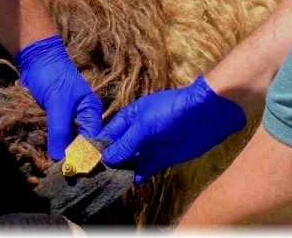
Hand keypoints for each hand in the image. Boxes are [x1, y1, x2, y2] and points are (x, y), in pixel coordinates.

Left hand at [15, 34, 103, 159]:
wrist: (35, 58)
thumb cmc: (52, 75)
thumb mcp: (57, 103)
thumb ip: (60, 130)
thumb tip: (60, 158)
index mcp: (92, 112)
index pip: (93, 140)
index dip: (84, 155)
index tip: (73, 170)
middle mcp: (83, 118)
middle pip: (80, 144)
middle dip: (71, 156)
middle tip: (61, 173)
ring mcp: (68, 119)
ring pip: (67, 142)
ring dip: (60, 152)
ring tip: (53, 169)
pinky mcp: (55, 119)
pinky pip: (56, 136)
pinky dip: (52, 144)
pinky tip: (46, 155)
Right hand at [98, 75, 244, 183]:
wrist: (204, 115)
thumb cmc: (171, 112)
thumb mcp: (143, 126)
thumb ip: (125, 143)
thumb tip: (106, 158)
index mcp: (129, 117)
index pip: (108, 133)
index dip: (98, 145)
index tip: (86, 160)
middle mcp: (137, 131)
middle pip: (118, 148)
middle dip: (109, 160)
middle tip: (96, 175)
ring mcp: (149, 145)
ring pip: (131, 160)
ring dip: (123, 169)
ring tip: (111, 180)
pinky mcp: (162, 157)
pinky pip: (146, 168)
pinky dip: (139, 174)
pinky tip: (132, 180)